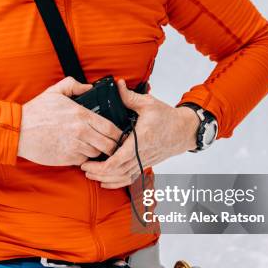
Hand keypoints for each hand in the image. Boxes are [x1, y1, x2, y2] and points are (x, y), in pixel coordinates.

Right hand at [17, 77, 123, 165]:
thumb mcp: (54, 91)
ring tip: (93, 146)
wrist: (18, 130)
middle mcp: (81, 132)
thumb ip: (73, 85)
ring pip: (97, 153)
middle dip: (112, 146)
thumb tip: (88, 86)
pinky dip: (83, 157)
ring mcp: (74, 147)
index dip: (119, 134)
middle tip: (111, 144)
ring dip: (97, 151)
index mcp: (81, 115)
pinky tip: (78, 150)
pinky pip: (83, 160)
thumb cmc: (35, 112)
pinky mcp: (67, 158)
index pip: (111, 128)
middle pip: (109, 145)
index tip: (119, 134)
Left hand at [80, 79, 199, 188]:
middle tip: (84, 168)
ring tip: (91, 174)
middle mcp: (141, 154)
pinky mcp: (144, 164)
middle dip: (98, 173)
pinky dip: (117, 182)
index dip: (101, 165)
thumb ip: (130, 97)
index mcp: (140, 140)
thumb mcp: (148, 104)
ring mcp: (143, 161)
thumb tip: (117, 85)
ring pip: (123, 177)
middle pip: (117, 172)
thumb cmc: (167, 118)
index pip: (118, 159)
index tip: (87, 162)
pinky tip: (106, 181)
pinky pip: (130, 178)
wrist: (184, 130)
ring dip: (106, 179)